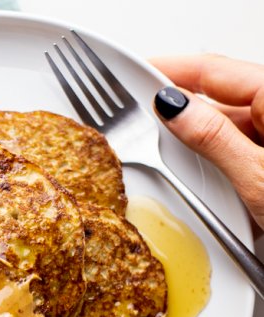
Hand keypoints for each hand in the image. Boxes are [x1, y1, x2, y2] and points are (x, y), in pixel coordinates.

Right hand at [151, 54, 263, 231]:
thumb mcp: (257, 175)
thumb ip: (212, 137)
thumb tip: (174, 109)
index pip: (211, 70)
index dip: (169, 68)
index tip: (137, 70)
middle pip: (213, 100)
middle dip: (178, 113)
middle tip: (144, 126)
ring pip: (219, 128)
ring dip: (194, 144)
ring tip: (174, 161)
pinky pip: (229, 149)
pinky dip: (210, 161)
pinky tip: (200, 175)